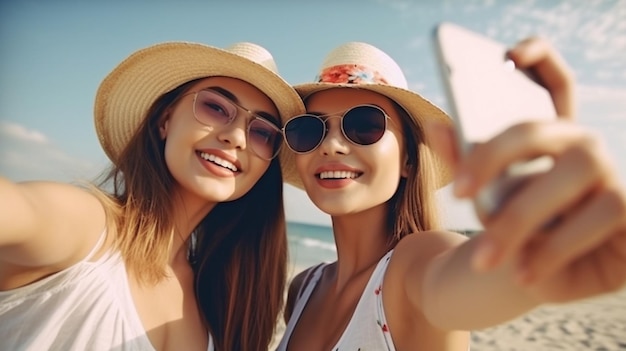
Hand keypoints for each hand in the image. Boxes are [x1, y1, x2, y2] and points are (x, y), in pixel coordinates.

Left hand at [428, 37, 625, 301]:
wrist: (534, 276)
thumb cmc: (509, 227)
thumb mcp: (485, 198)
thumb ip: (463, 161)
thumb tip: (437, 126)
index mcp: (549, 134)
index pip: (554, 80)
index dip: (540, 56)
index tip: (509, 53)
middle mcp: (583, 147)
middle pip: (542, 129)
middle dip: (495, 157)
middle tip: (460, 193)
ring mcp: (612, 176)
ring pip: (574, 176)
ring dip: (522, 219)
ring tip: (485, 258)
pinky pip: (596, 219)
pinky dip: (553, 249)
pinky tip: (524, 274)